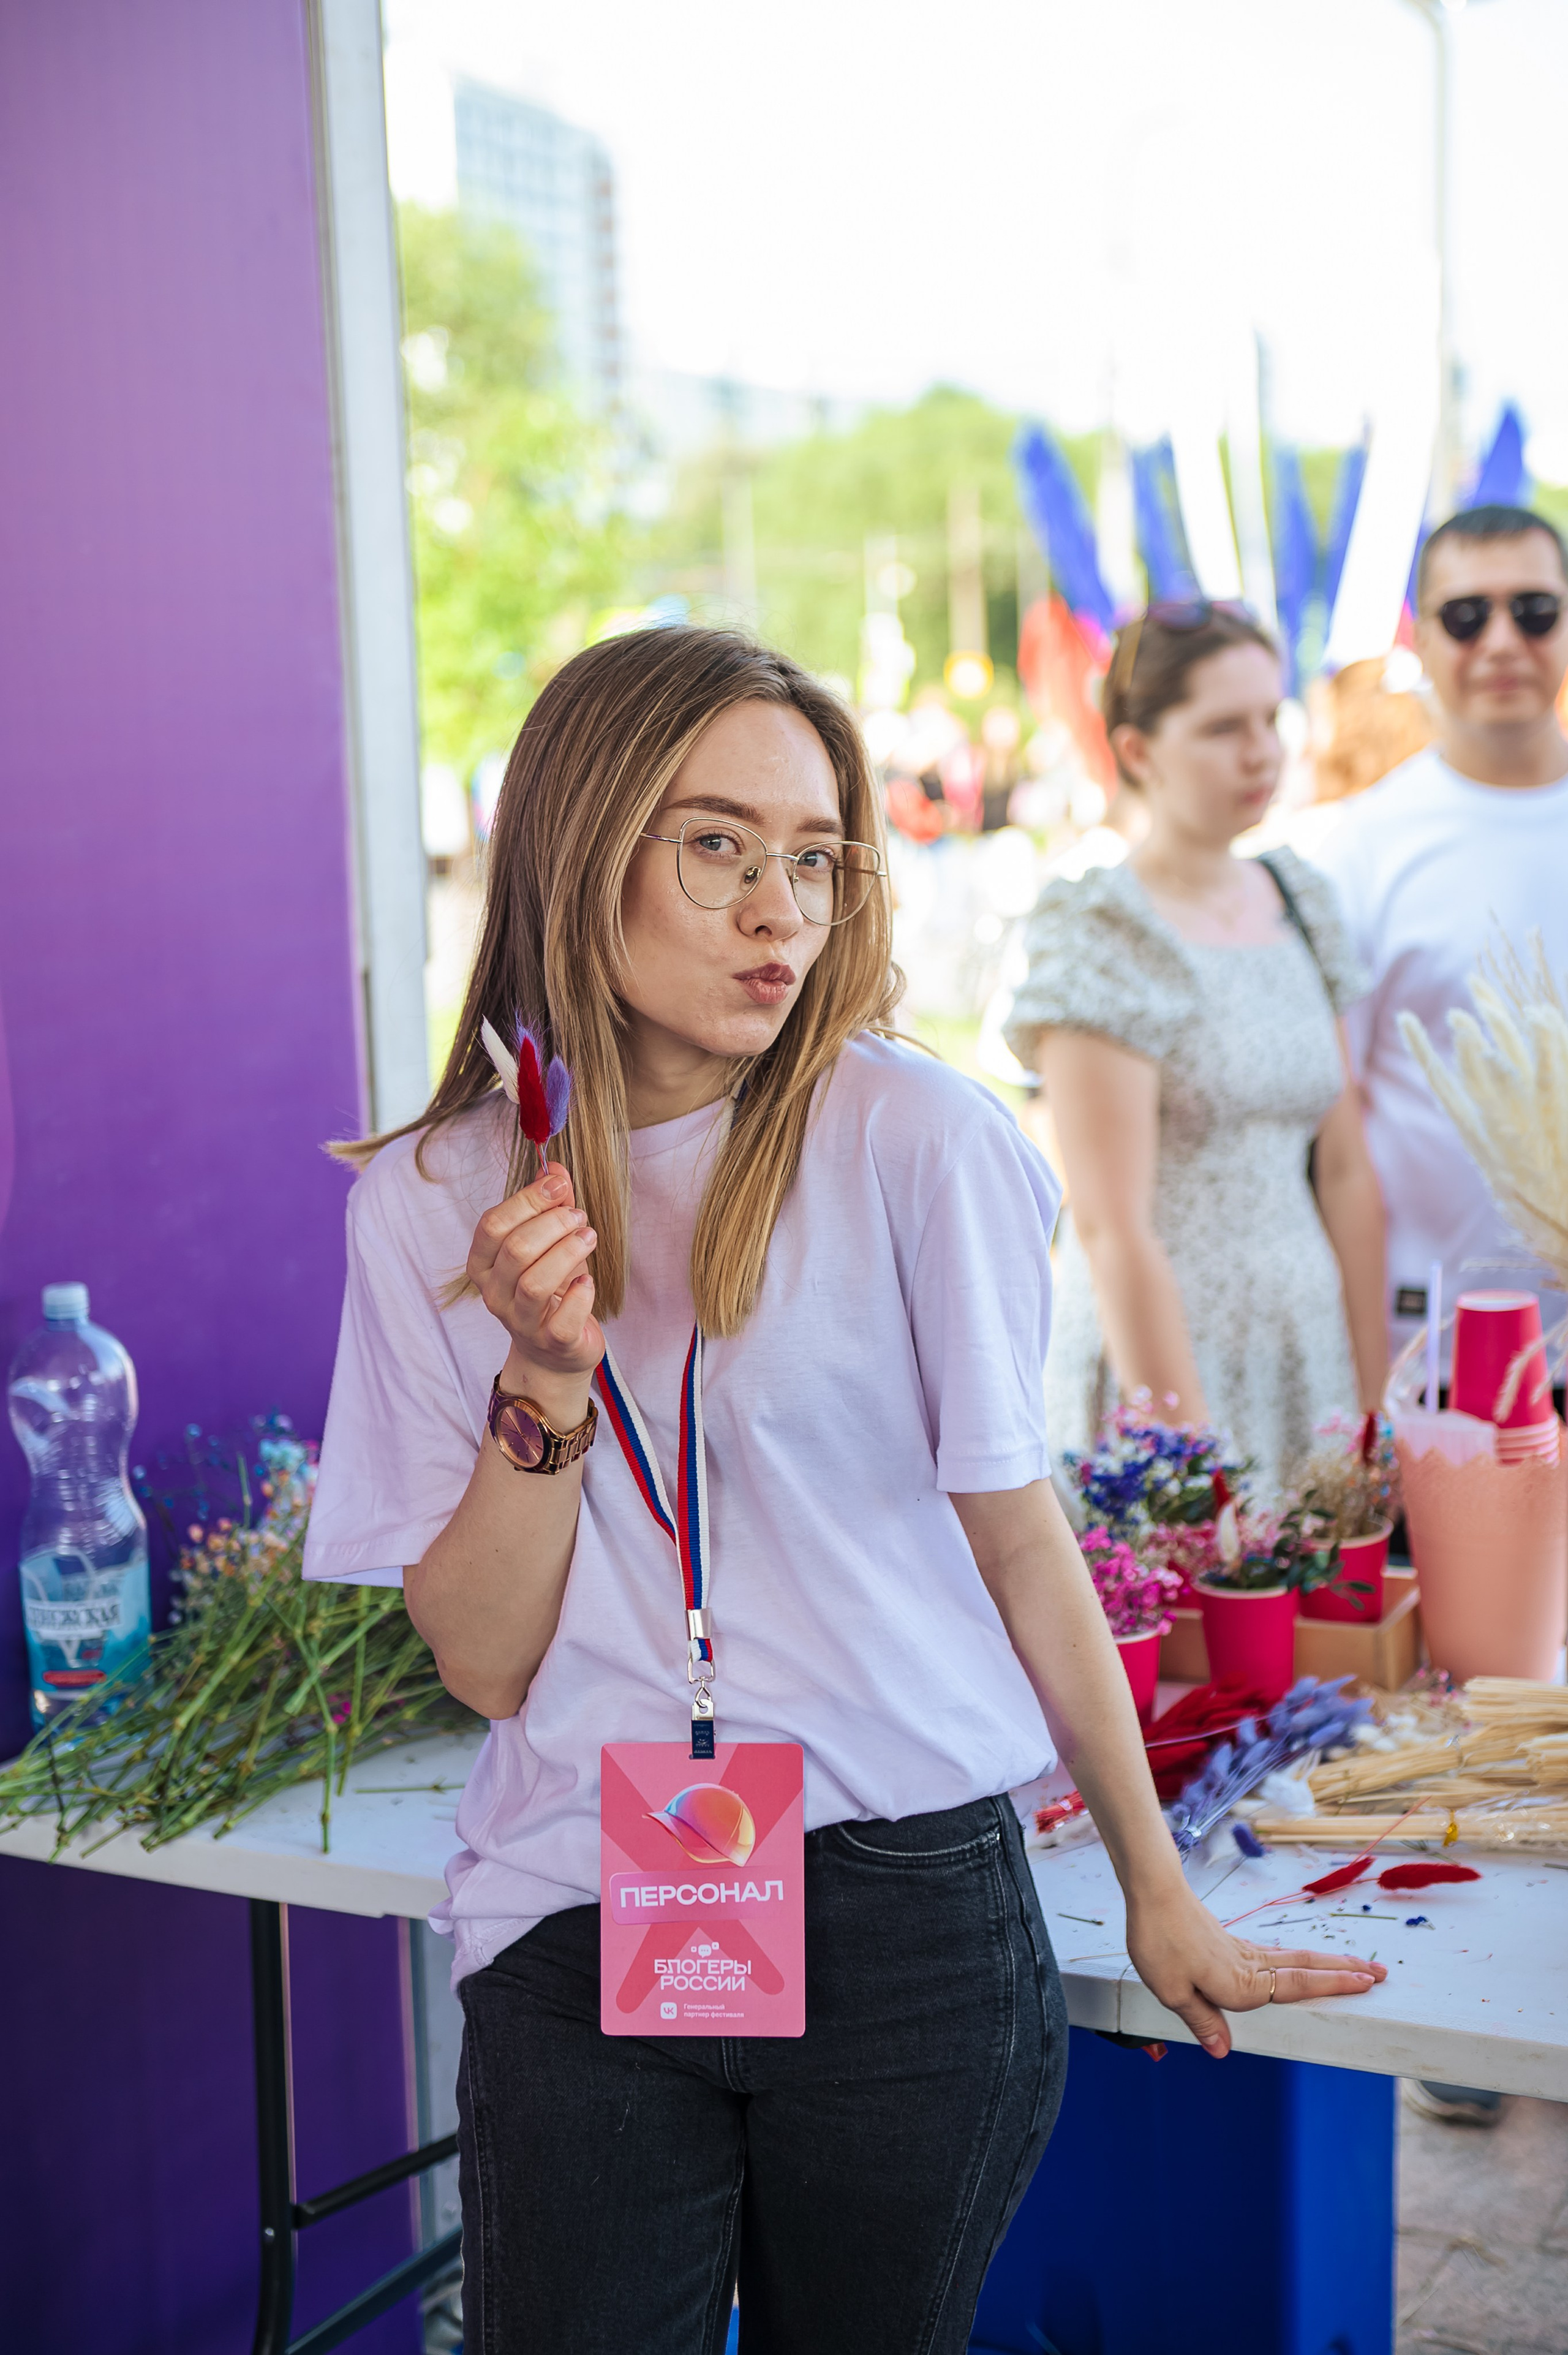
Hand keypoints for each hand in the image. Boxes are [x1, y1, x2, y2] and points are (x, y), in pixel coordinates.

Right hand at [467, 1162, 603, 1395]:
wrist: (555, 1351)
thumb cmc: (551, 1289)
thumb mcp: (550, 1243)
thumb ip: (550, 1206)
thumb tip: (555, 1167)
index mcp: (483, 1264)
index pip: (492, 1225)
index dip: (527, 1199)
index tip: (558, 1183)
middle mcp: (494, 1294)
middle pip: (515, 1249)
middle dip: (553, 1224)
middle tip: (579, 1216)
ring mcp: (520, 1322)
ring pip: (535, 1282)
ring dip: (568, 1251)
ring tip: (589, 1237)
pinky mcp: (551, 1342)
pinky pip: (563, 1318)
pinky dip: (580, 1295)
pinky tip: (588, 1281)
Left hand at [1126, 1885, 1386, 2058]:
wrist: (1153, 1893)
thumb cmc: (1159, 1942)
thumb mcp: (1171, 1991)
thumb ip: (1201, 2020)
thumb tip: (1224, 2051)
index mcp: (1240, 1984)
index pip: (1297, 1986)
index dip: (1333, 1986)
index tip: (1367, 1983)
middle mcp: (1250, 1966)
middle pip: (1307, 1969)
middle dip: (1345, 1972)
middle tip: (1381, 1973)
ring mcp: (1243, 1951)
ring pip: (1297, 1959)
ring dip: (1329, 1964)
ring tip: (1356, 1965)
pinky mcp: (1233, 1943)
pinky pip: (1278, 1955)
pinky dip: (1302, 1960)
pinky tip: (1304, 1964)